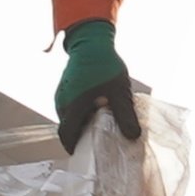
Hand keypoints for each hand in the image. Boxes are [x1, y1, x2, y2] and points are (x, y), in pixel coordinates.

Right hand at [52, 18, 140, 153]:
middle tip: (96, 141)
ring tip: (98, 124)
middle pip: (68, 127)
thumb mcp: (120, 92)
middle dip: (80, 135)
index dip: (74, 147)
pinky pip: (69, 105)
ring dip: (81, 122)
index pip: (67, 135)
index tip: (83, 154)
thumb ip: (126, 116)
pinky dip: (79, 111)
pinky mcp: (65, 86)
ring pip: (69, 116)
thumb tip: (133, 137)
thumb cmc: (104, 65)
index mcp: (72, 106)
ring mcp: (61, 93)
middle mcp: (62, 102)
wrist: (91, 40)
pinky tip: (94, 108)